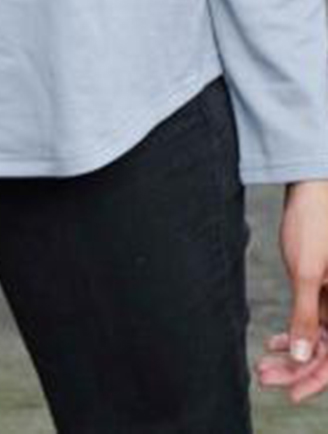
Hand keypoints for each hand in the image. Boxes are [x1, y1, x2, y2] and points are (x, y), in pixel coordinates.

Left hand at [255, 179, 327, 403]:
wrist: (309, 192)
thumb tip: (300, 357)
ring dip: (291, 356)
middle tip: (264, 377)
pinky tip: (273, 343)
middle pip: (324, 354)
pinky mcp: (323, 291)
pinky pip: (312, 324)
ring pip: (316, 341)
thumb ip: (306, 315)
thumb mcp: (307, 273)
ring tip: (262, 366)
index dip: (313, 380)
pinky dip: (293, 335)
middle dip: (295, 370)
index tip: (288, 392)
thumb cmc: (314, 225)